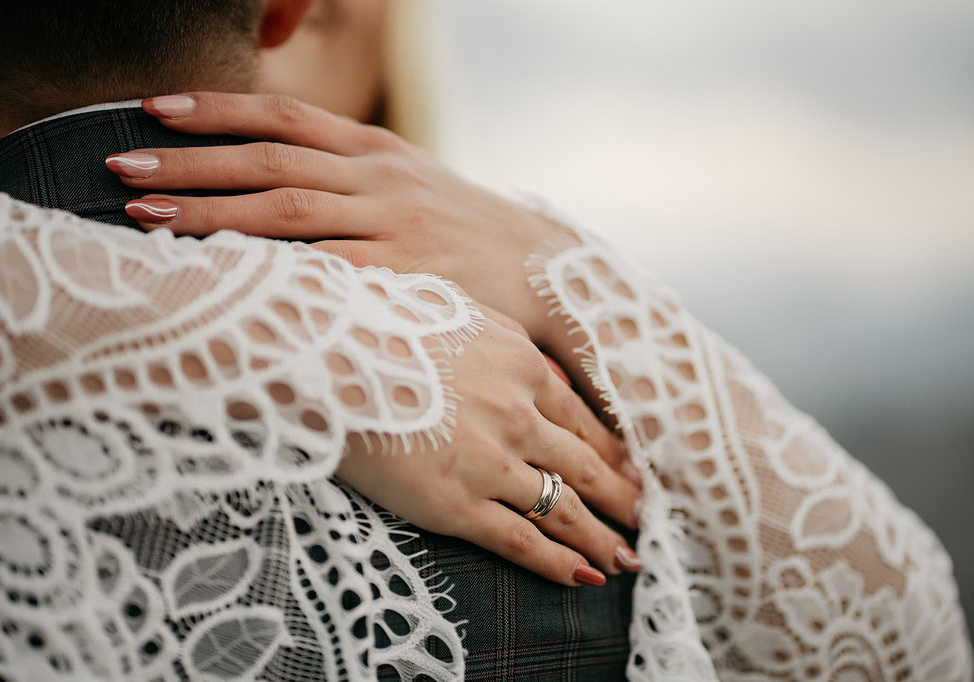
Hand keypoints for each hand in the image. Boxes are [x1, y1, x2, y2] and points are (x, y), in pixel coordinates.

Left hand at [107, 92, 573, 346]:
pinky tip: (225, 277)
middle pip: (270, 161)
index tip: (153, 109)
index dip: (217, 109)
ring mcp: (395, 224)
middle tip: (121, 167)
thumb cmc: (466, 230)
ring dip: (211, 213)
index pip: (285, 115)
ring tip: (144, 217)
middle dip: (190, 163)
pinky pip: (329, 269)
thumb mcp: (411, 181)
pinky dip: (273, 270)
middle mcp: (380, 177)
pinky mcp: (410, 274)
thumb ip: (348, 173)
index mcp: (378, 149)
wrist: (546, 268)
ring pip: (288, 211)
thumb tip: (272, 176)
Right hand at [335, 303, 642, 585]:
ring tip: (626, 557)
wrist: (327, 348)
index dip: (611, 449)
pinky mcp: (457, 503)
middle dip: (621, 496)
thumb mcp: (453, 308)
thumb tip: (516, 359)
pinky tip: (583, 578)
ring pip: (564, 508)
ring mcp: (493, 461)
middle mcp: (519, 415)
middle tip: (646, 516)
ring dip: (600, 537)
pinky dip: (558, 563)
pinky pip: (521, 541)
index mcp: (520, 364)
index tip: (633, 470)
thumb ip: (494, 340)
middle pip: (585, 465)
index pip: (582, 416)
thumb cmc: (376, 319)